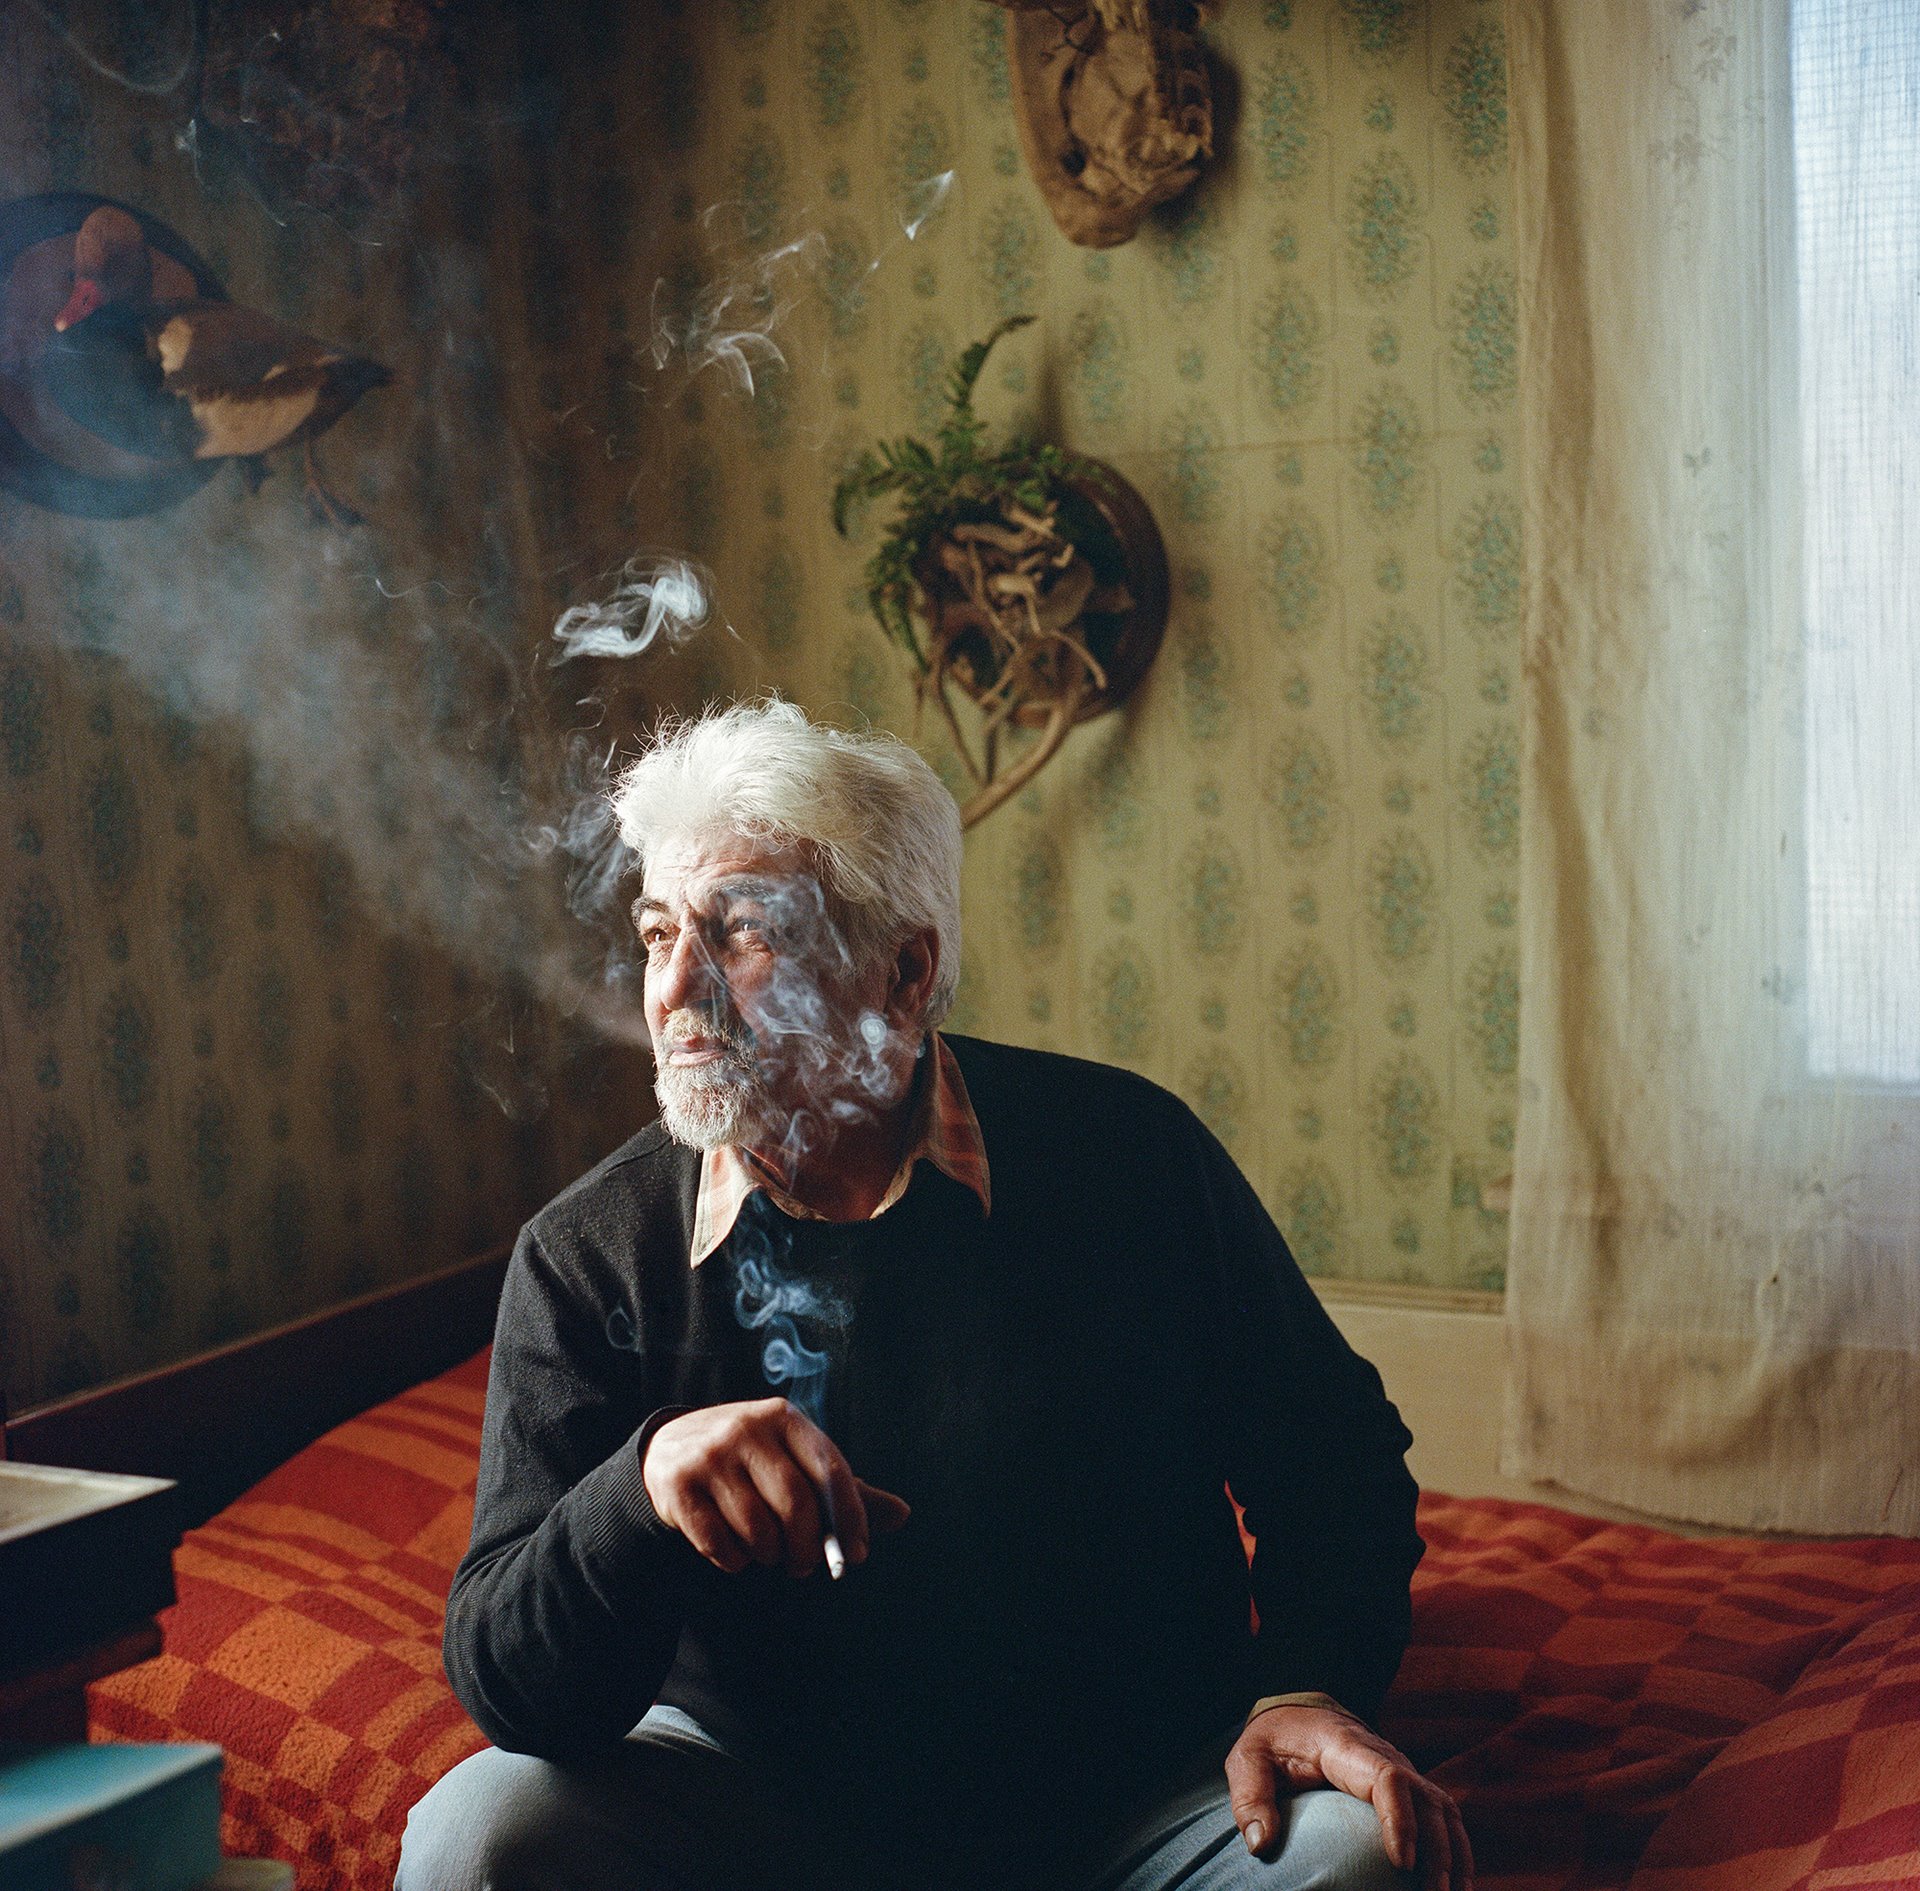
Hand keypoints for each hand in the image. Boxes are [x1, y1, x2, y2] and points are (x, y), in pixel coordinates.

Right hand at [642, 1397, 910, 1577]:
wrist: (669, 1448)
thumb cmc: (751, 1462)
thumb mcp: (795, 1461)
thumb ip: (844, 1490)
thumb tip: (903, 1514)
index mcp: (785, 1418)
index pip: (830, 1469)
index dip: (850, 1517)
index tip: (857, 1554)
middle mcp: (747, 1428)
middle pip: (795, 1503)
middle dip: (807, 1546)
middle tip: (806, 1565)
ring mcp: (710, 1454)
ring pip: (756, 1527)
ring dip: (769, 1555)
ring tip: (768, 1552)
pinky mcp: (678, 1485)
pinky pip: (718, 1542)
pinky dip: (734, 1560)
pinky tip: (736, 1553)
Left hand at [1225, 1703, 1471, 1890]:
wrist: (1296, 1713)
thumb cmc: (1273, 1740)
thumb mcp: (1248, 1758)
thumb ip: (1251, 1797)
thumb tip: (1261, 1845)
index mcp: (1345, 1747)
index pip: (1388, 1778)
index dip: (1401, 1819)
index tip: (1402, 1863)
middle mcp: (1385, 1756)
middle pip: (1428, 1799)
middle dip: (1438, 1850)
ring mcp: (1402, 1769)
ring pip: (1444, 1808)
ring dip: (1455, 1853)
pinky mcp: (1408, 1787)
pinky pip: (1442, 1816)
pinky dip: (1455, 1849)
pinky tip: (1454, 1884)